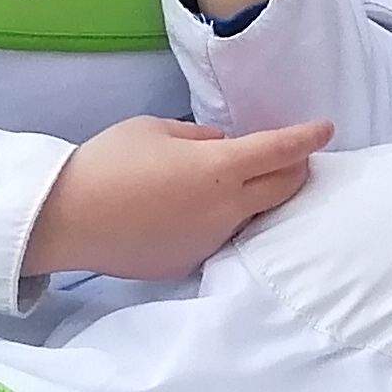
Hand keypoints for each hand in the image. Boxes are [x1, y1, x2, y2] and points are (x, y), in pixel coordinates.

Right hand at [26, 114, 332, 281]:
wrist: (66, 219)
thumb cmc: (107, 163)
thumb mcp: (156, 130)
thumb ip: (200, 138)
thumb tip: (222, 147)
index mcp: (220, 168)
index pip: (282, 151)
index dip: (308, 137)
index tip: (325, 130)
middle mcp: (227, 208)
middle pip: (286, 188)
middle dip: (297, 169)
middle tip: (291, 157)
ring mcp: (212, 240)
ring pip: (255, 216)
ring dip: (257, 199)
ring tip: (236, 185)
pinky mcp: (193, 262)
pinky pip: (221, 236)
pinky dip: (222, 221)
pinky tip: (195, 213)